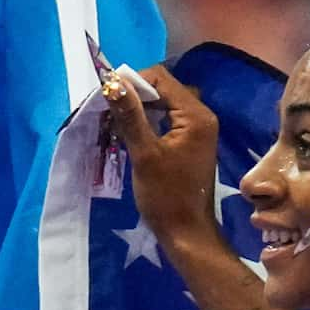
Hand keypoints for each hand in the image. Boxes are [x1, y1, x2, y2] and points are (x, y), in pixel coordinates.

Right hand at [103, 63, 221, 243]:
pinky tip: (129, 133)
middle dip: (134, 95)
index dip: (132, 83)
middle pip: (163, 88)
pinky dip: (147, 120)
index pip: (161, 78)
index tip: (108, 99)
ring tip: (115, 123)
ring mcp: (197, 128)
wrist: (186, 231)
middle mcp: (201, 115)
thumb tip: (112, 83)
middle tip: (108, 112)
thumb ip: (130, 116)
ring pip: (163, 103)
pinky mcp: (190, 140)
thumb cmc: (166, 196)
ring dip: (138, 108)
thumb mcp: (144, 154)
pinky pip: (167, 119)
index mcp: (195, 115)